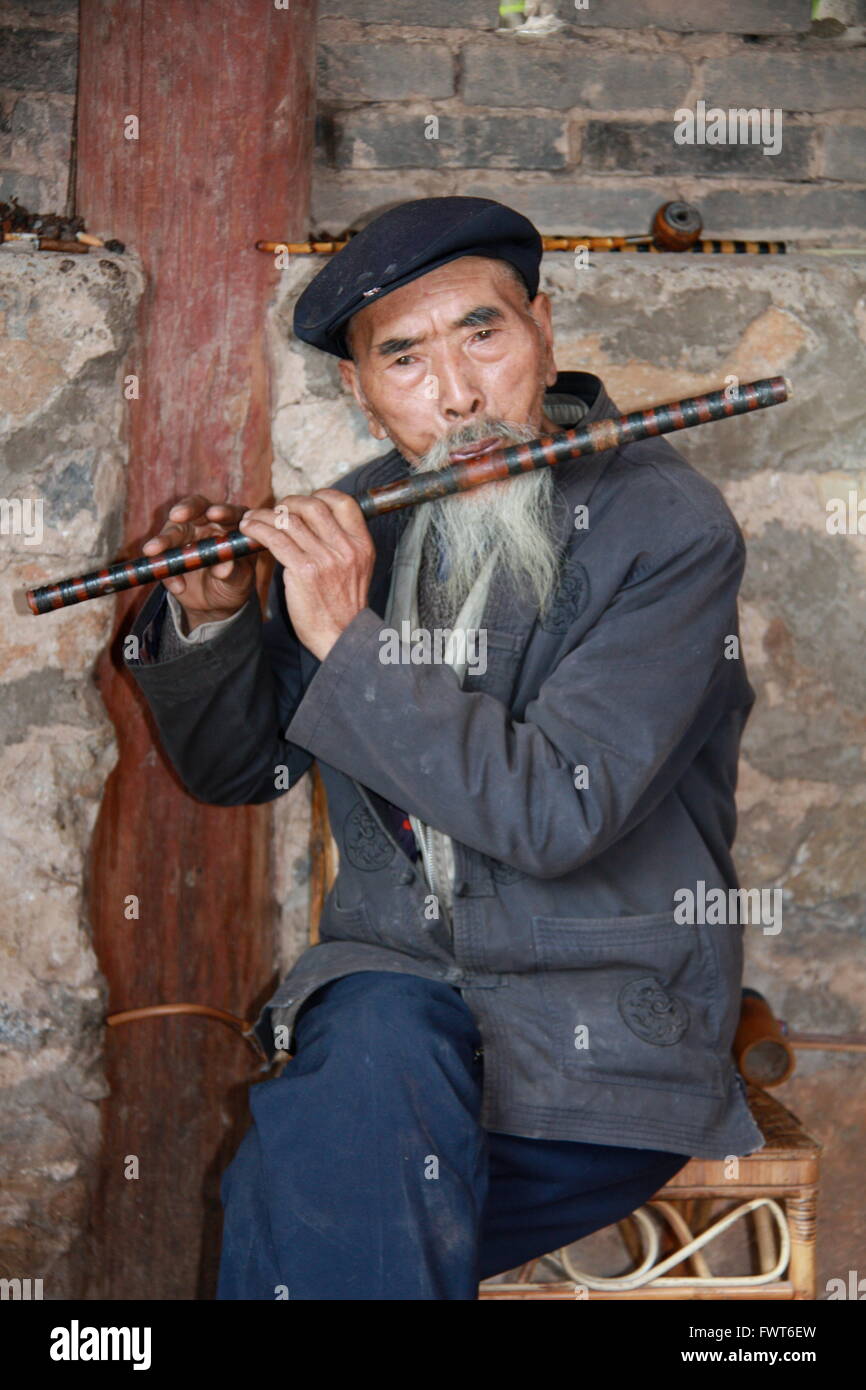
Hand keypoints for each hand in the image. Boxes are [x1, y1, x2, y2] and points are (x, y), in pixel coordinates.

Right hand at [142, 495, 255, 630]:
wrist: (215, 603)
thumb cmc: (234, 583)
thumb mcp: (239, 580)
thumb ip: (233, 572)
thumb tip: (224, 567)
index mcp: (233, 524)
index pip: (230, 512)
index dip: (222, 511)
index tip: (213, 514)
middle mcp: (209, 522)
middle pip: (197, 508)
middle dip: (186, 510)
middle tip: (176, 516)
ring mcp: (187, 534)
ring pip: (173, 530)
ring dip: (163, 540)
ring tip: (152, 551)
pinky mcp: (169, 549)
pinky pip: (163, 556)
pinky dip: (166, 570)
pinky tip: (177, 586)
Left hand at [238, 489, 374, 660]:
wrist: (341, 636)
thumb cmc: (344, 607)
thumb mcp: (356, 570)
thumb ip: (342, 545)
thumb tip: (316, 524)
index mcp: (361, 544)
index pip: (343, 503)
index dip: (320, 495)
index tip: (303, 501)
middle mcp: (345, 548)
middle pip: (313, 506)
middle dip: (288, 503)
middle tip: (276, 510)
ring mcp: (325, 559)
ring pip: (290, 520)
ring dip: (265, 514)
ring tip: (252, 518)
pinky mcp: (303, 572)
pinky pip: (275, 540)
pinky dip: (258, 529)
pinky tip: (249, 530)